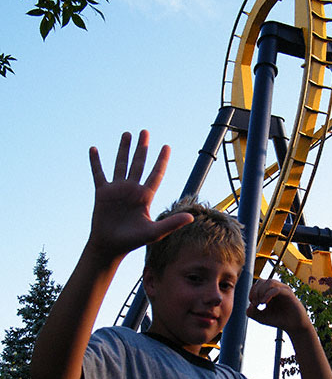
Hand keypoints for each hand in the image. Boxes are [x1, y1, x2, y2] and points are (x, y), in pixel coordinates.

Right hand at [88, 130, 192, 259]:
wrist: (110, 246)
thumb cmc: (132, 241)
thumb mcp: (154, 232)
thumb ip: (172, 223)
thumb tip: (192, 217)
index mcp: (145, 196)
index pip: (156, 174)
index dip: (161, 160)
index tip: (166, 146)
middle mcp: (132, 189)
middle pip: (139, 164)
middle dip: (142, 148)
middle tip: (145, 132)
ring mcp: (117, 190)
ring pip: (121, 164)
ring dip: (123, 149)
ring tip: (127, 134)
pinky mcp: (102, 193)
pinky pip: (99, 174)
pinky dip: (96, 162)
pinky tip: (93, 149)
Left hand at [246, 279, 311, 335]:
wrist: (293, 326)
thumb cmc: (278, 320)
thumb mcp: (261, 318)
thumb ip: (252, 313)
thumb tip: (248, 306)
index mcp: (270, 291)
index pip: (258, 284)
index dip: (252, 291)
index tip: (252, 303)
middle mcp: (277, 288)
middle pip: (262, 281)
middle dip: (255, 291)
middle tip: (255, 304)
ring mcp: (283, 289)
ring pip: (270, 282)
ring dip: (261, 291)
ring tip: (260, 303)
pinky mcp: (289, 294)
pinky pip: (277, 289)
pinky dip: (268, 294)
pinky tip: (264, 303)